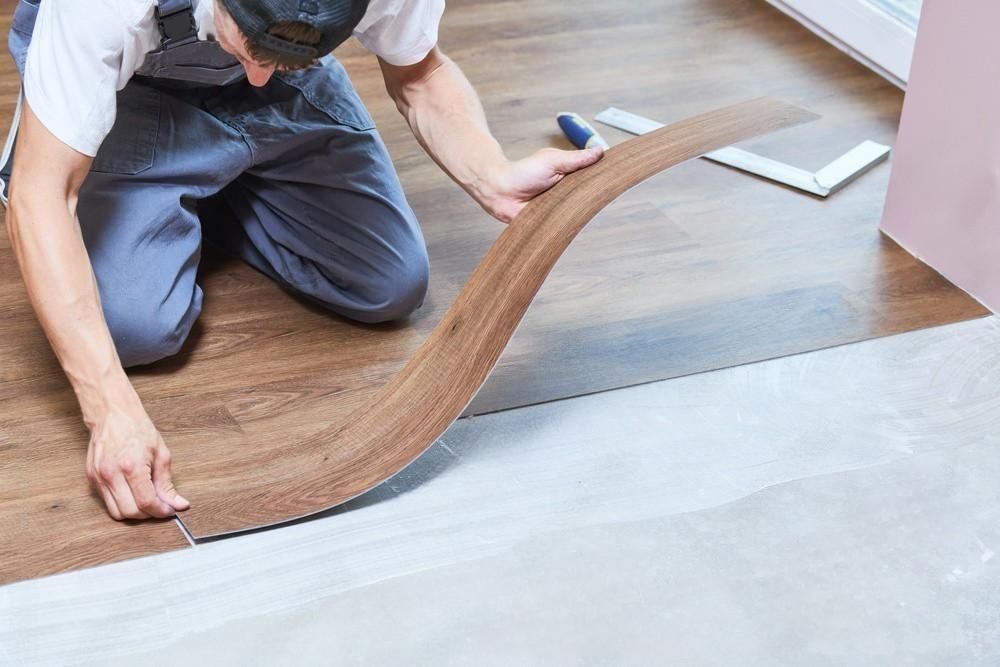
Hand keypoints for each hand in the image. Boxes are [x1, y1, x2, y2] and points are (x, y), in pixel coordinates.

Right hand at [86, 404, 188, 519]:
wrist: (112, 414)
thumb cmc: (138, 430)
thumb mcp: (161, 454)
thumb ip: (167, 483)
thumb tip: (178, 504)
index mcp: (132, 467)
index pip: (146, 502)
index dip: (161, 511)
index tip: (170, 510)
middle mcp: (112, 475)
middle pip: (130, 512)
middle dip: (148, 514)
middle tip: (159, 506)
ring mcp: (99, 478)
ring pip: (116, 512)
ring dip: (134, 512)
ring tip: (146, 500)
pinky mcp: (91, 479)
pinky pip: (107, 503)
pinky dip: (122, 503)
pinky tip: (132, 493)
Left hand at [483, 146, 604, 222]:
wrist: (501, 192)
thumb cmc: (523, 173)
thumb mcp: (553, 160)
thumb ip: (577, 158)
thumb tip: (600, 150)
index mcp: (570, 174)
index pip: (593, 175)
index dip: (604, 174)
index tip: (620, 172)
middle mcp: (568, 190)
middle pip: (590, 193)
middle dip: (597, 192)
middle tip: (609, 189)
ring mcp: (562, 206)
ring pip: (581, 208)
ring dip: (583, 206)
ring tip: (589, 203)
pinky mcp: (555, 221)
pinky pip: (568, 222)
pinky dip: (571, 220)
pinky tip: (577, 218)